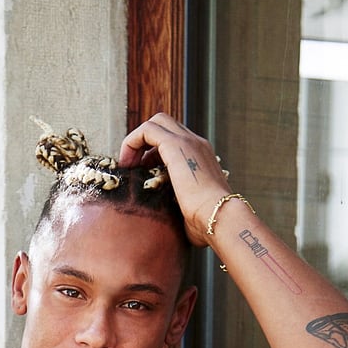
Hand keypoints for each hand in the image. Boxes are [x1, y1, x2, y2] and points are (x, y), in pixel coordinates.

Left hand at [118, 113, 230, 245]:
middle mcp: (197, 145)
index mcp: (202, 158)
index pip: (174, 141)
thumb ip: (180, 208)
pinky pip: (147, 129)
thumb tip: (171, 224)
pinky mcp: (176, 145)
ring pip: (156, 122)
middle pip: (165, 125)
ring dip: (136, 141)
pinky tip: (128, 164)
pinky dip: (132, 142)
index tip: (142, 174)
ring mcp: (188, 142)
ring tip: (128, 166)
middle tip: (133, 167)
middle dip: (144, 142)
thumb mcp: (191, 212)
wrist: (219, 218)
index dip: (154, 153)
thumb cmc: (208, 224)